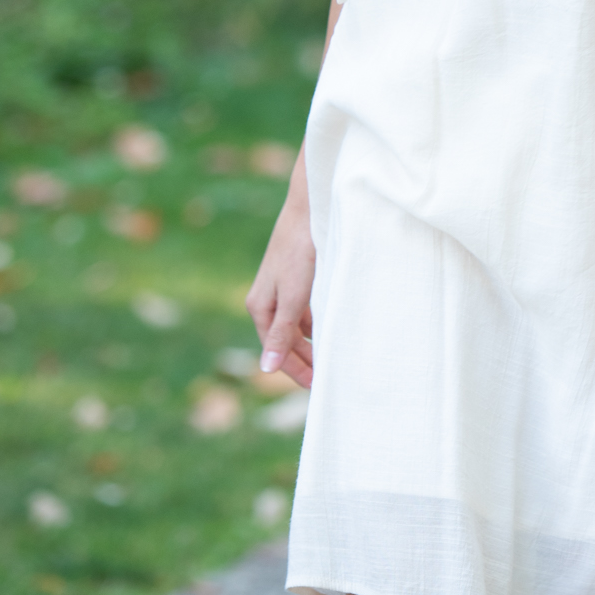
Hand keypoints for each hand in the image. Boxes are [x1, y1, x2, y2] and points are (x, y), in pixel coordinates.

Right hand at [246, 171, 315, 390]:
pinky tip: (332, 326)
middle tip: (330, 376)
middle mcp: (267, 301)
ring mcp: (281, 289)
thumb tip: (265, 369)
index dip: (297, 371)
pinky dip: (317, 322)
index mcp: (260, 308)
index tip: (318, 387)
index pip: (276, 351)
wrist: (310, 207)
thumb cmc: (300, 251)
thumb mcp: (293, 297)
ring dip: (313, 342)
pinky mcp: (296, 278)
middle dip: (305, 360)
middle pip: (285, 342)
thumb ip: (281, 333)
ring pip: (297, 327)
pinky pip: (304, 310)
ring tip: (334, 355)